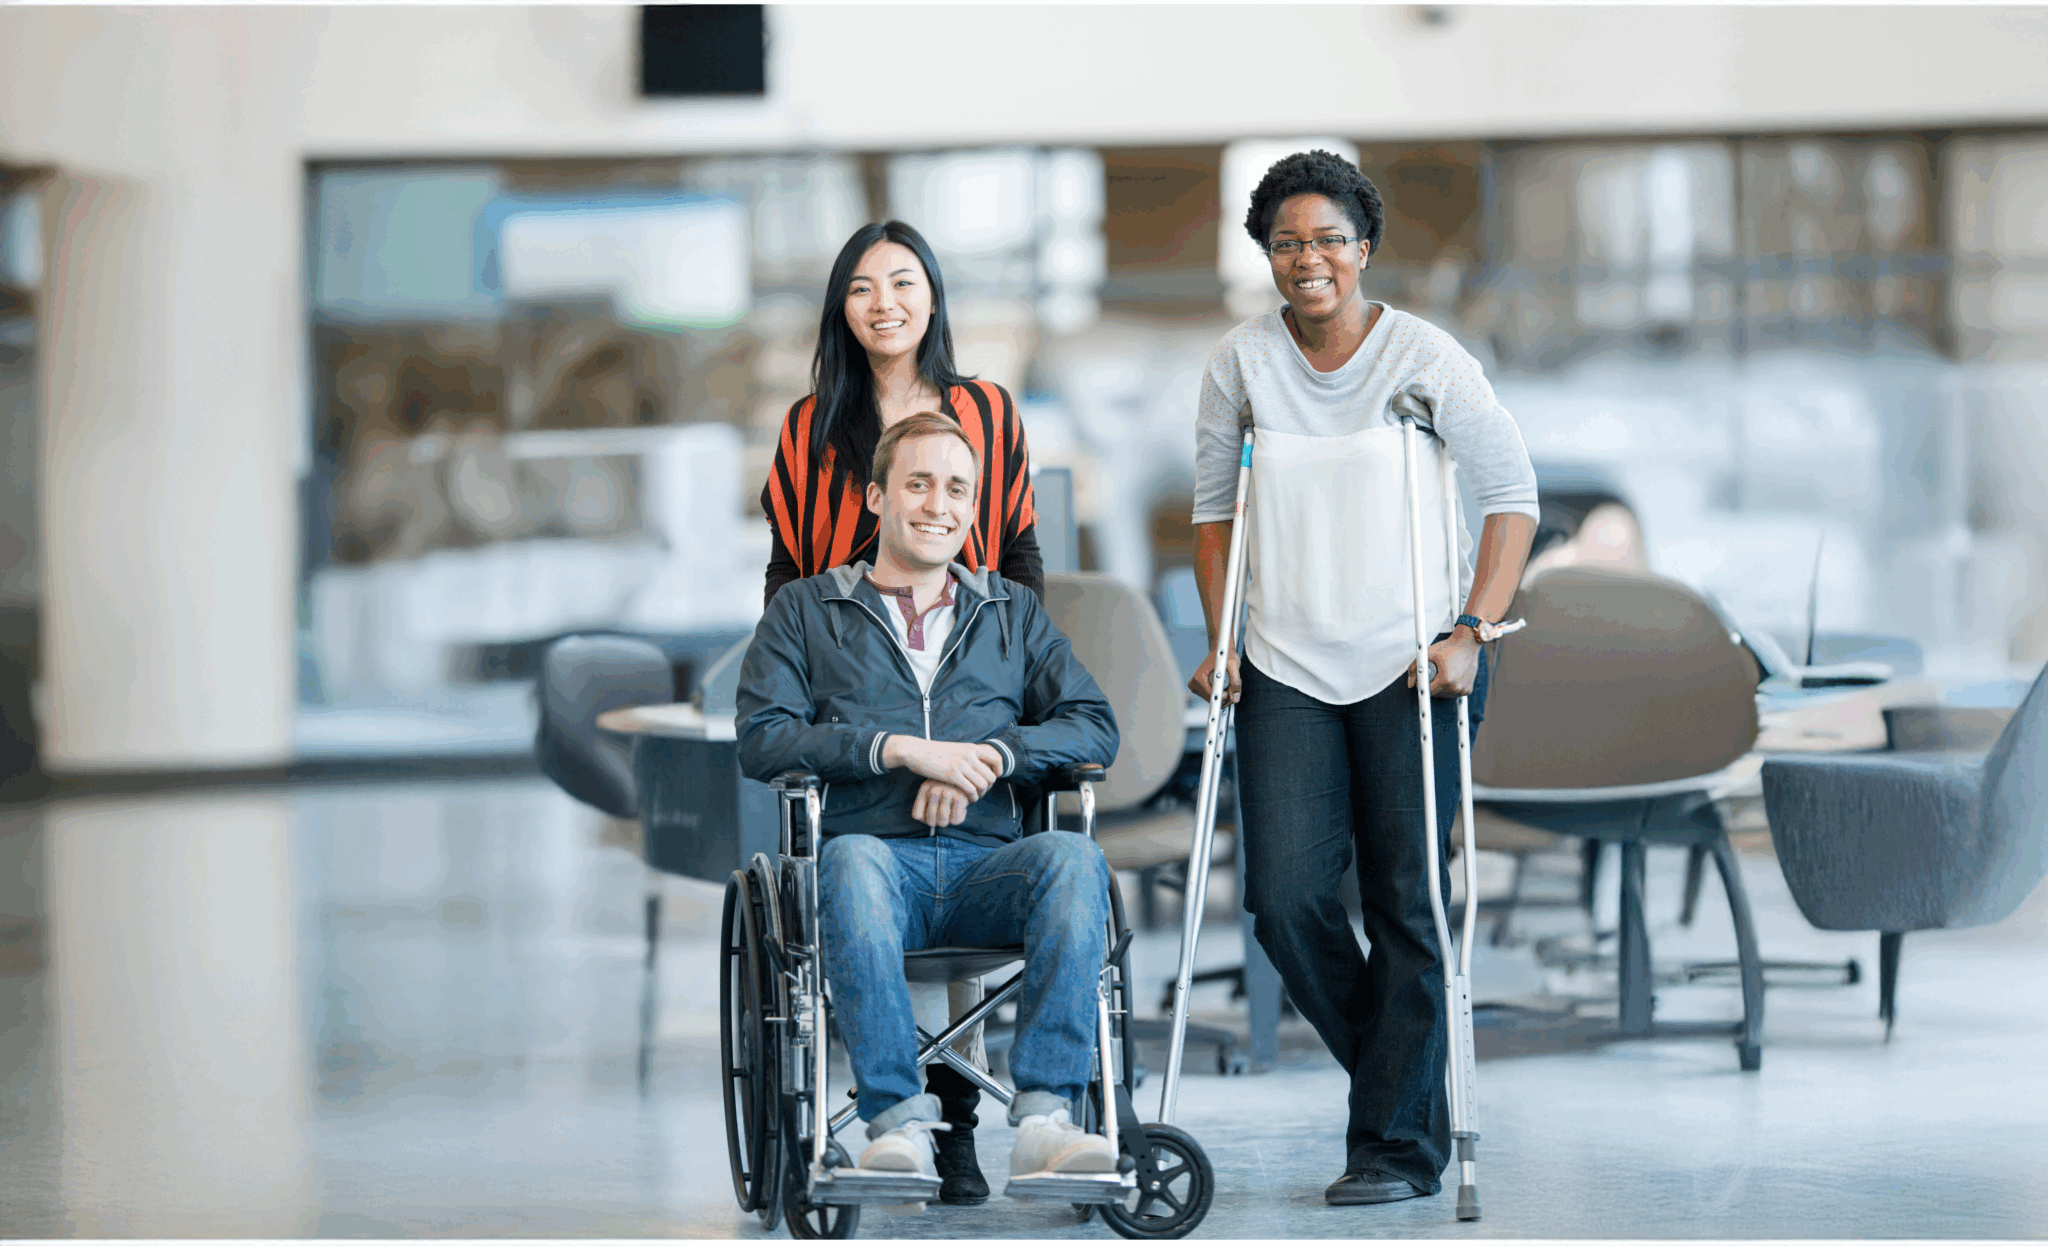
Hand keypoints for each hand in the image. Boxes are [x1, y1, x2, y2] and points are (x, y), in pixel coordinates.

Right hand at [882, 737, 1000, 798]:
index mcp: (971, 748)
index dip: (998, 772)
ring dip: (980, 794)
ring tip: (974, 797)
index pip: (996, 759)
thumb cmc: (934, 752)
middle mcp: (970, 755)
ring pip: (983, 785)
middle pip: (991, 776)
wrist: (916, 750)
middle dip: (988, 787)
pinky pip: (971, 790)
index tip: (992, 779)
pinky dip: (972, 797)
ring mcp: (962, 765)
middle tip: (981, 792)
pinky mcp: (953, 775)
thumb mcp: (955, 749)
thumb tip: (977, 763)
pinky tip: (967, 799)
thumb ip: (967, 755)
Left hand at [912, 780, 974, 827]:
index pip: (917, 816)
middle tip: (945, 814)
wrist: (970, 775)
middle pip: (930, 821)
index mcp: (925, 788)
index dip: (925, 820)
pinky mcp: (960, 797)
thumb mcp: (935, 790)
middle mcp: (934, 790)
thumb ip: (928, 805)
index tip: (933, 816)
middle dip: (939, 822)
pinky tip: (961, 808)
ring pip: (942, 822)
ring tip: (953, 811)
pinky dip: (959, 818)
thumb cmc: (950, 787)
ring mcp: (947, 793)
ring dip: (948, 821)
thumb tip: (930, 823)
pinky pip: (955, 820)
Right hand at [1188, 651, 1242, 704]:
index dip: (1225, 697)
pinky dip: (1223, 692)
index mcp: (1198, 679)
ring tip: (1228, 680)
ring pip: (1216, 700)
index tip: (1232, 693)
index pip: (1212, 697)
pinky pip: (1215, 697)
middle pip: (1214, 700)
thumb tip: (1235, 698)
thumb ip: (1235, 681)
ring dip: (1226, 693)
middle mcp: (1194, 685)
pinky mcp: (1201, 690)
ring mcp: (1196, 688)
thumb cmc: (1225, 655)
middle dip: (1227, 694)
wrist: (1220, 651)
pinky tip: (1225, 683)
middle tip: (1231, 681)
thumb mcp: (1233, 665)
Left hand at [1408, 631, 1480, 697]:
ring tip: (1444, 673)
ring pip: (1445, 694)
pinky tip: (1453, 676)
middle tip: (1436, 671)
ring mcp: (1463, 690)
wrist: (1467, 645)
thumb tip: (1410, 684)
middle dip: (1432, 684)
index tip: (1424, 676)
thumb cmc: (1448, 648)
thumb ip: (1415, 668)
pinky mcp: (1468, 690)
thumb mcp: (1428, 653)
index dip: (1423, 684)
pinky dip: (1451, 687)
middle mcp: (1455, 687)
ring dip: (1441, 687)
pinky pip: (1454, 693)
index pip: (1427, 691)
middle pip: (1436, 693)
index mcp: (1445, 680)